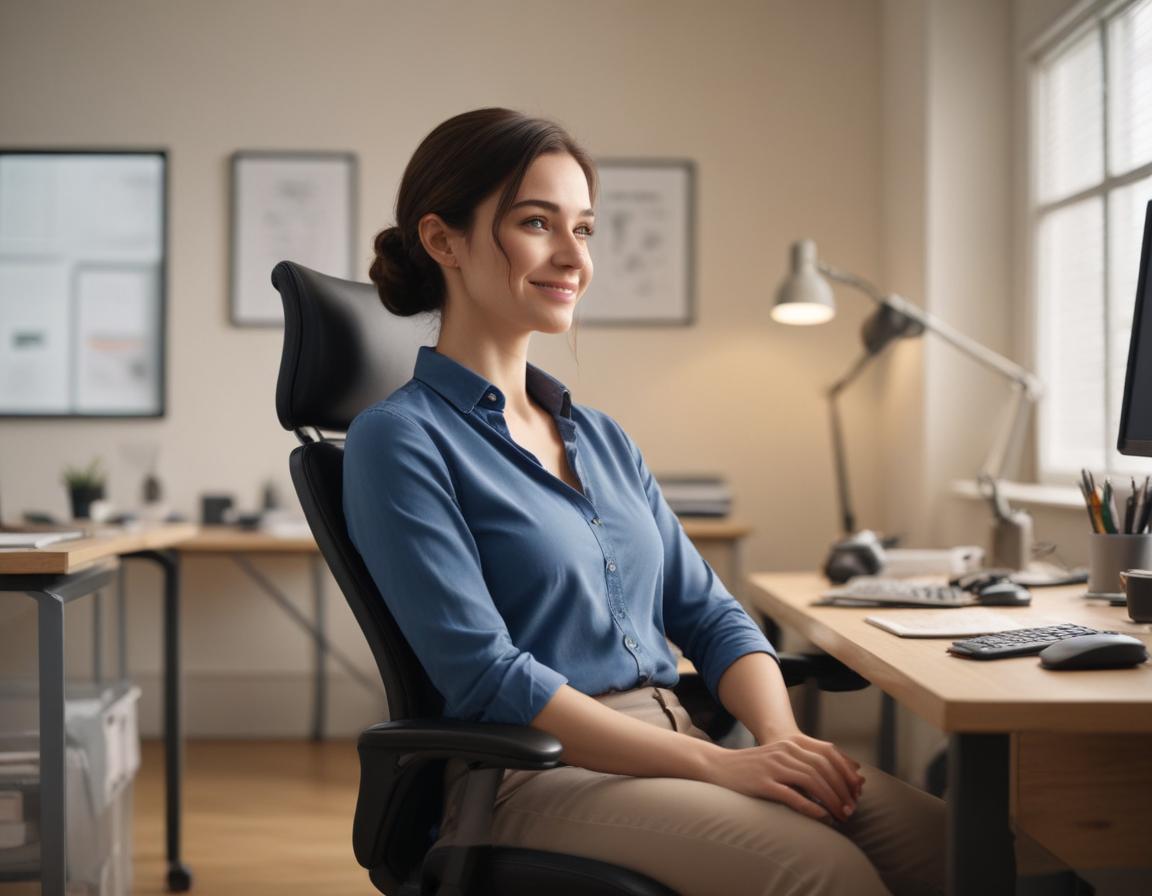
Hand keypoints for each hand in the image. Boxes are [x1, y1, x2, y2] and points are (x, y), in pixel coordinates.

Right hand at [701, 731, 864, 821]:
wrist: (719, 766)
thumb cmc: (753, 768)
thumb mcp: (780, 759)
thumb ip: (803, 764)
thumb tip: (834, 779)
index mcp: (791, 744)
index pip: (828, 756)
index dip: (845, 773)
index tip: (857, 791)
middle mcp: (784, 752)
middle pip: (822, 769)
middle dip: (841, 790)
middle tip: (851, 809)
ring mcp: (773, 767)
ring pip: (811, 782)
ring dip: (830, 800)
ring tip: (840, 814)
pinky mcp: (763, 783)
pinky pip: (792, 795)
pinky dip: (810, 807)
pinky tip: (821, 816)